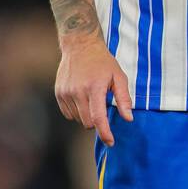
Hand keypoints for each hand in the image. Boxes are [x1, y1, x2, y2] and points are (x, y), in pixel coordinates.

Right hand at [54, 32, 132, 147]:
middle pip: (88, 122)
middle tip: (102, 107)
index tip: (111, 142)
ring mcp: (66, 93)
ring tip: (91, 98)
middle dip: (97, 121)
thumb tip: (128, 118)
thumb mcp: (119, 77)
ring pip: (78, 119)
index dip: (105, 133)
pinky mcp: (59, 93)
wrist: (80, 46)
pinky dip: (77, 111)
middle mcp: (78, 91)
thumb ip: (124, 99)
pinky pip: (68, 114)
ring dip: (86, 115)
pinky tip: (82, 98)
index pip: (98, 118)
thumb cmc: (103, 62)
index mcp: (94, 88)